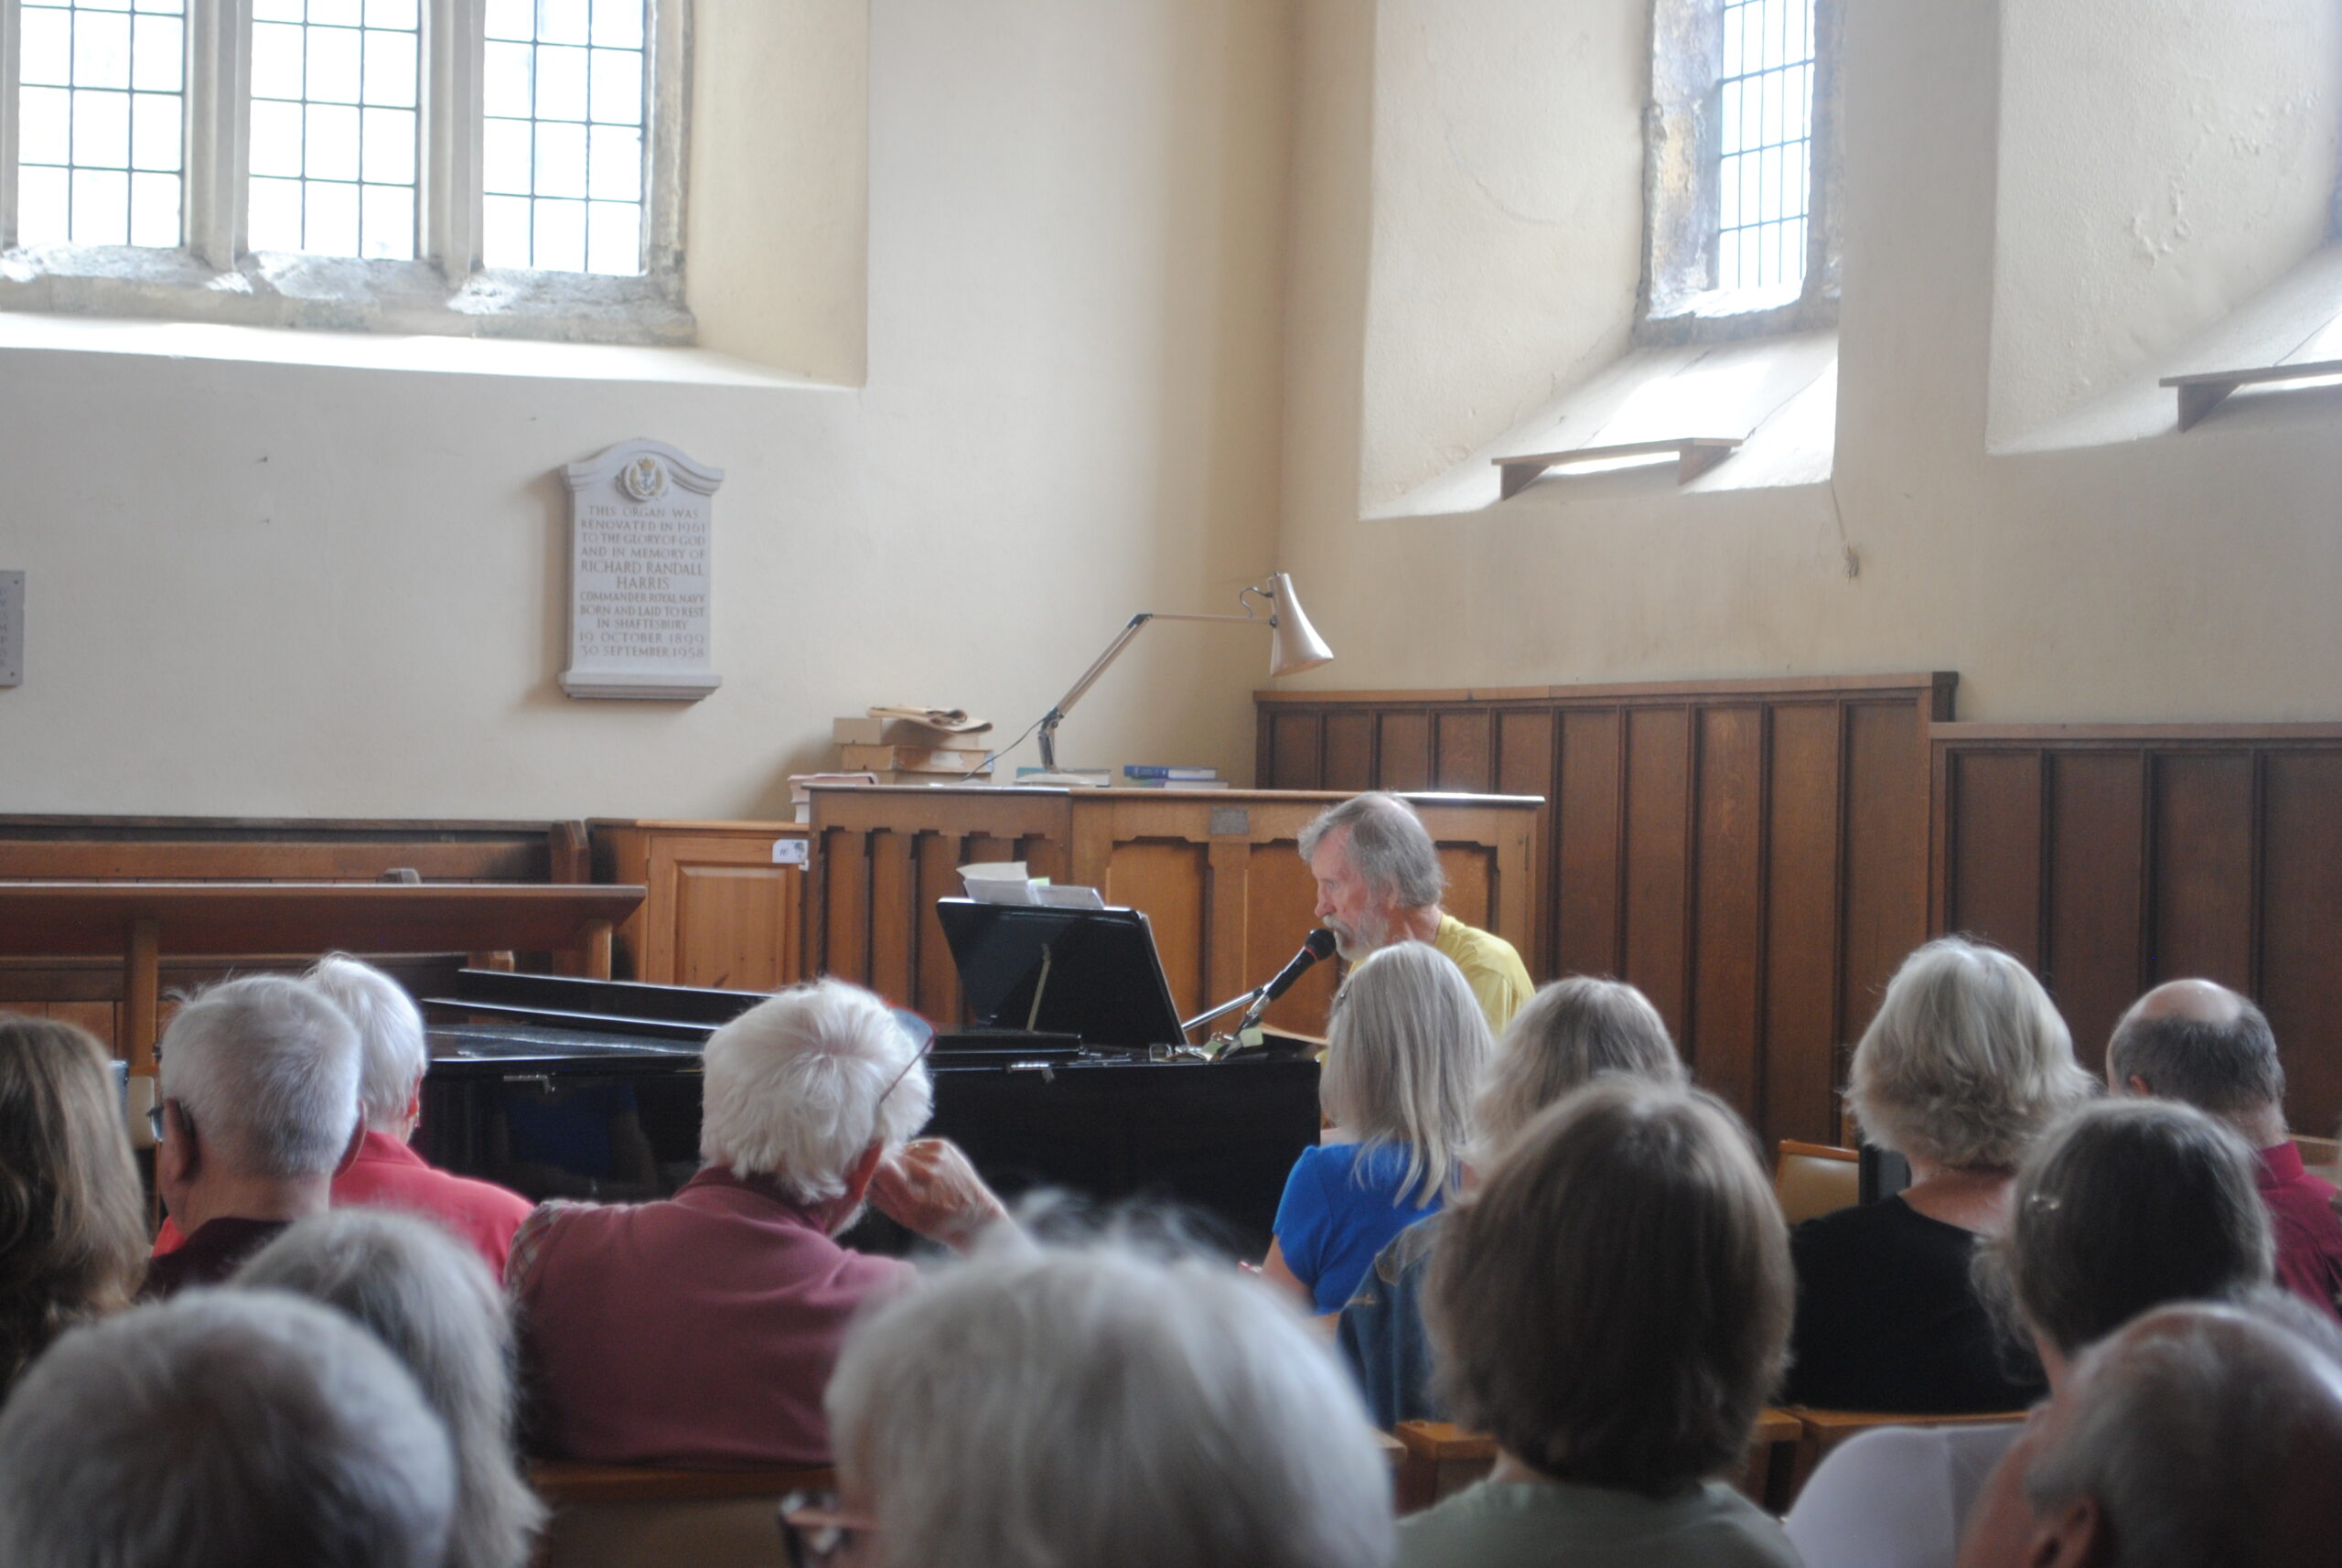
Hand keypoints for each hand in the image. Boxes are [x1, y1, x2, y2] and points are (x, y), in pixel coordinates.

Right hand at [870, 1138, 1010, 1250]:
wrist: (976, 1215)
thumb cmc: (937, 1222)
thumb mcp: (903, 1218)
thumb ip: (879, 1196)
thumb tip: (858, 1178)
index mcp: (911, 1194)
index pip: (877, 1166)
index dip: (868, 1169)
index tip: (864, 1173)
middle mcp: (923, 1170)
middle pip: (887, 1156)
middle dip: (884, 1166)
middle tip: (893, 1181)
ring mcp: (935, 1155)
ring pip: (901, 1150)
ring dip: (900, 1161)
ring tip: (914, 1178)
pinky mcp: (943, 1145)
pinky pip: (916, 1146)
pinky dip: (915, 1156)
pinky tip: (926, 1171)